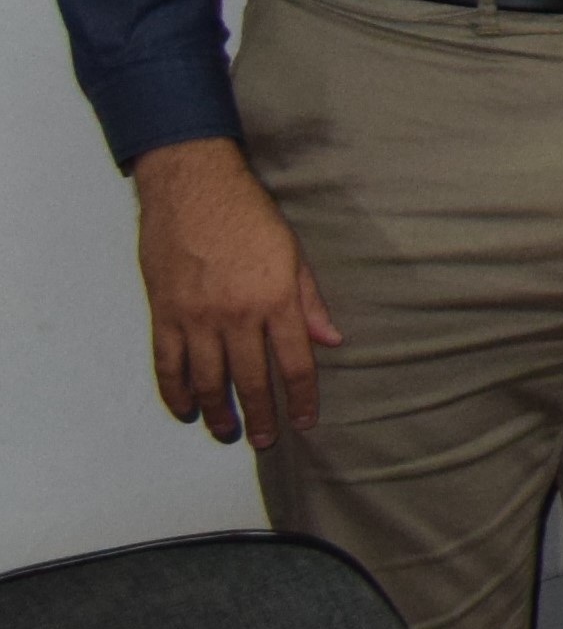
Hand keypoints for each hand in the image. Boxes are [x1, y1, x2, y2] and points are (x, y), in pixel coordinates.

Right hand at [130, 138, 338, 445]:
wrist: (194, 187)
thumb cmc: (248, 215)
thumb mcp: (293, 254)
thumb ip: (309, 302)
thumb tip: (331, 341)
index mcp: (275, 301)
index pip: (294, 364)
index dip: (300, 399)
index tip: (304, 421)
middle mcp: (236, 315)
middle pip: (250, 380)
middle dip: (260, 416)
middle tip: (264, 441)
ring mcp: (196, 317)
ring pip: (207, 381)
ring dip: (218, 413)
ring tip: (228, 433)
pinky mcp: (164, 313)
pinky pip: (168, 364)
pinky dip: (175, 392)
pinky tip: (185, 410)